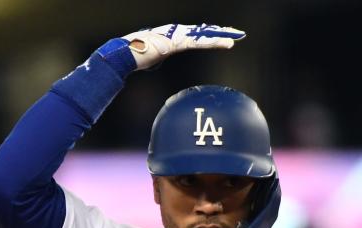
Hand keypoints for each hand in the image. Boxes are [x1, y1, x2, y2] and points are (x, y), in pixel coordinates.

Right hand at [123, 24, 244, 69]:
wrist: (125, 54)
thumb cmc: (134, 56)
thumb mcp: (150, 57)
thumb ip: (156, 56)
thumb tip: (153, 62)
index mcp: (171, 35)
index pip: (194, 34)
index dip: (208, 34)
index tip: (220, 34)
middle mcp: (176, 31)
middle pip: (202, 32)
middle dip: (219, 32)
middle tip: (235, 33)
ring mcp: (177, 35)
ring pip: (204, 35)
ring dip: (221, 36)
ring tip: (236, 36)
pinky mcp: (178, 42)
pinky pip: (200, 42)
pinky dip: (214, 43)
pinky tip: (227, 44)